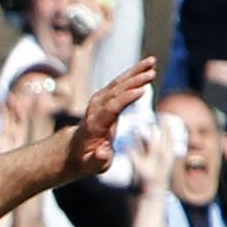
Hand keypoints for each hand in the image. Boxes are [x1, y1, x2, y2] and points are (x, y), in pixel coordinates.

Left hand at [61, 59, 151, 181]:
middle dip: (133, 81)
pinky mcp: (104, 98)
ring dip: (134, 72)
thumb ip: (98, 159)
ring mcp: (98, 102)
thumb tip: (103, 152)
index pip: (111, 108)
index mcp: (94, 125)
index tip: (142, 90)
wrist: (74, 149)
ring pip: (117, 83)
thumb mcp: (92, 165)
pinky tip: (146, 66)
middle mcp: (95, 109)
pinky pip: (119, 83)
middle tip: (151, 72)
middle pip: (115, 91)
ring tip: (152, 61)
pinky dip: (132, 74)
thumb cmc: (86, 159)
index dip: (125, 99)